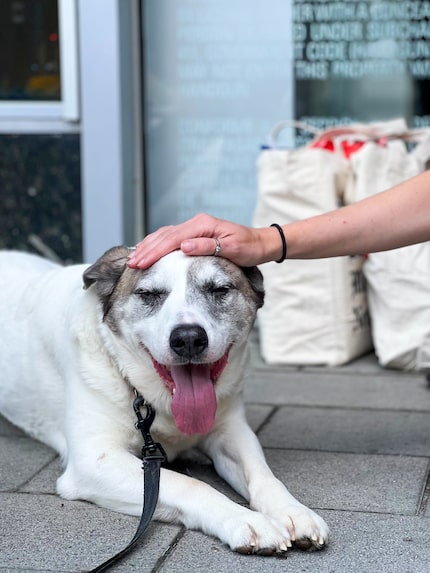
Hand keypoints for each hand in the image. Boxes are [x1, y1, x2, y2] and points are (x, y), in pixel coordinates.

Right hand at [128, 213, 278, 268]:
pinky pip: (171, 238)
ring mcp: (195, 227)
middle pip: (164, 236)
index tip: (140, 262)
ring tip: (134, 258)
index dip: (154, 251)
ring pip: (165, 235)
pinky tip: (149, 250)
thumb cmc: (248, 248)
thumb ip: (207, 247)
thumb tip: (183, 246)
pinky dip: (158, 244)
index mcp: (202, 225)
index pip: (172, 239)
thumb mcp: (232, 249)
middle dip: (146, 249)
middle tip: (131, 264)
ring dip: (149, 246)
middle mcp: (196, 224)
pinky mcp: (196, 234)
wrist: (260, 243)